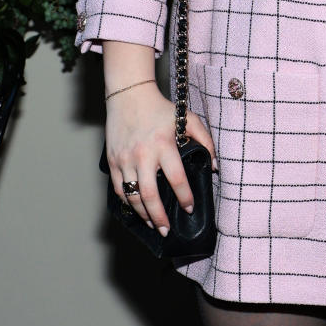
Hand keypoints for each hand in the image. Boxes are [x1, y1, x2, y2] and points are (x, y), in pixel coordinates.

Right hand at [104, 83, 214, 235]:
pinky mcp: (112, 161)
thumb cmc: (161, 108)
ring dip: (143, 214)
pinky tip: (136, 210)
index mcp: (163, 144)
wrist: (129, 95)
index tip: (189, 208)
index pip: (177, 179)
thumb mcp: (189, 118)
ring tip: (152, 224)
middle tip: (166, 230)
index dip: (185, 197)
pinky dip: (127, 202)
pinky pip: (119, 188)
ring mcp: (124, 159)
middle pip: (149, 195)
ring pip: (132, 195)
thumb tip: (213, 166)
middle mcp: (142, 154)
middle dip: (159, 217)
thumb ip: (206, 141)